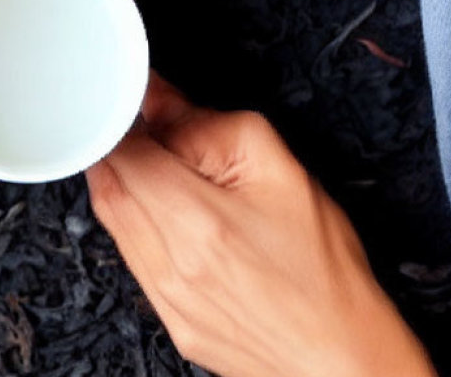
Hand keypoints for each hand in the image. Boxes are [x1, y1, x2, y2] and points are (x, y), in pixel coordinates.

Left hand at [86, 73, 436, 376]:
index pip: (121, 154)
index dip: (119, 121)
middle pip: (106, 186)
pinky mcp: (167, 317)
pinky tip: (161, 213)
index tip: (131, 106)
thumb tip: (157, 99)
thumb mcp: (280, 170)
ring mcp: (164, 297)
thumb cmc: (323, 268)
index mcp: (198, 221)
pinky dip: (132, 223)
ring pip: (110, 221)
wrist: (344, 357)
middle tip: (142, 132)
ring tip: (155, 168)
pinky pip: (128, 255)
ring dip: (120, 184)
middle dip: (116, 149)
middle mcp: (170, 264)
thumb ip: (209, 125)